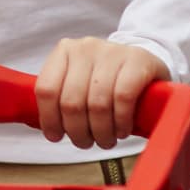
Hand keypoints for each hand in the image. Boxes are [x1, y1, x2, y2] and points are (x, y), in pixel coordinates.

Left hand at [35, 38, 168, 149]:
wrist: (144, 61)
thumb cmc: (107, 78)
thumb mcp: (80, 80)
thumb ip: (63, 96)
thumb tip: (50, 130)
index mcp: (64, 51)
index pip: (46, 89)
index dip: (49, 119)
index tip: (56, 136)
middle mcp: (84, 48)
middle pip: (71, 102)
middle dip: (77, 132)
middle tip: (85, 142)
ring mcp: (111, 52)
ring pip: (97, 104)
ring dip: (101, 132)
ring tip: (105, 140)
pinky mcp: (138, 60)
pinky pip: (123, 98)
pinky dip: (120, 122)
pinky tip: (122, 129)